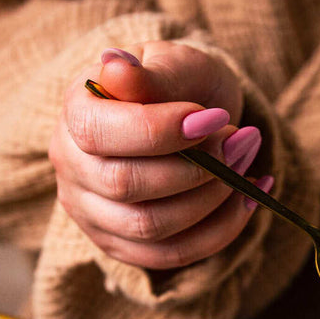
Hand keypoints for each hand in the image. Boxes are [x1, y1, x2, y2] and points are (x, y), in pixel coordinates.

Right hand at [49, 43, 270, 268]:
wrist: (189, 113)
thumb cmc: (178, 84)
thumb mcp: (172, 62)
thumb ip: (150, 73)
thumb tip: (116, 66)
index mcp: (74, 112)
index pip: (99, 133)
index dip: (160, 130)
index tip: (214, 118)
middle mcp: (71, 167)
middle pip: (124, 185)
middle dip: (196, 167)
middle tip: (241, 141)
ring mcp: (92, 213)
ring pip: (150, 227)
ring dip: (212, 199)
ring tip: (245, 164)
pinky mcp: (123, 245)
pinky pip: (172, 256)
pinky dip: (221, 230)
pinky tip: (248, 198)